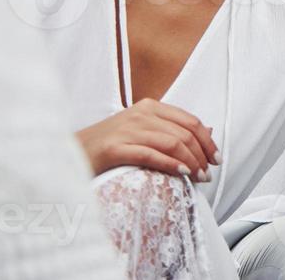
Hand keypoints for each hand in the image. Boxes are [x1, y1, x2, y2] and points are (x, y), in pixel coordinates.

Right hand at [75, 98, 219, 180]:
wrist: (69, 153)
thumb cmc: (109, 146)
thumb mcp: (143, 131)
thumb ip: (173, 130)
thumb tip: (209, 130)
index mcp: (150, 107)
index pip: (190, 121)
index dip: (207, 140)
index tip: (216, 158)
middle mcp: (140, 114)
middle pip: (184, 133)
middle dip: (202, 154)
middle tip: (208, 173)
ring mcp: (127, 129)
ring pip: (172, 143)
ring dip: (191, 162)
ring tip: (199, 178)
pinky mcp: (115, 148)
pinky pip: (151, 155)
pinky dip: (171, 164)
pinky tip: (182, 174)